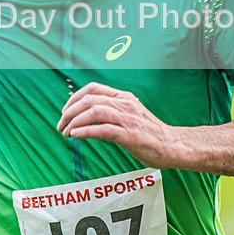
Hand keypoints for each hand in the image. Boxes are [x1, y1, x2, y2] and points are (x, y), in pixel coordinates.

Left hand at [57, 82, 177, 168]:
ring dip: (74, 122)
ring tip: (65, 132)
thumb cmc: (150, 133)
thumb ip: (113, 111)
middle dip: (69, 112)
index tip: (65, 111)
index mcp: (124, 97)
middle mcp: (124, 104)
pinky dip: (85, 131)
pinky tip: (76, 136)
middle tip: (60, 125)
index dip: (73, 97)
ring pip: (93, 112)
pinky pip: (102, 129)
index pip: (93, 88)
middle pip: (89, 99)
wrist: (173, 145)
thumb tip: (88, 115)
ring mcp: (127, 119)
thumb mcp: (131, 114)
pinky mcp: (129, 135)